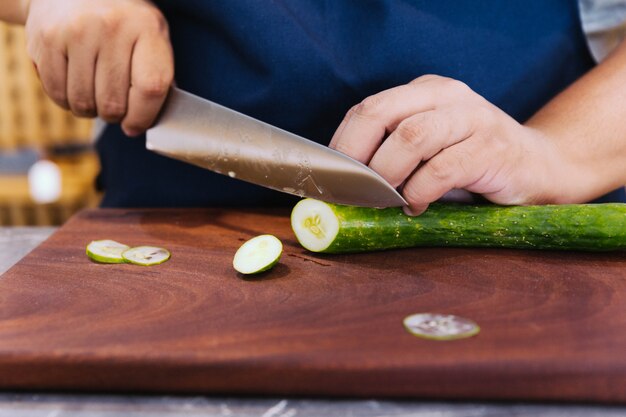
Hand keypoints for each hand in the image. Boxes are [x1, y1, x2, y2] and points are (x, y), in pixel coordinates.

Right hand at [24, 0, 173, 135]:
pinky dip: (66, 100)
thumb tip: (151, 120)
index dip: (143, 117)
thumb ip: (157, 75)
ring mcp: (76, 31)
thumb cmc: (123, 22)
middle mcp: (112, 26)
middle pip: (114, 102)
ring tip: (94, 94)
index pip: (151, 88)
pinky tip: (74, 85)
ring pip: (83, 103)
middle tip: (113, 107)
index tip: (134, 125)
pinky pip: (57, 93)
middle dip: (114, 116)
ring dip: (89, 110)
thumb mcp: (150, 36)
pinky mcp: (46, 38)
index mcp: (147, 28)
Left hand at [329, 75, 563, 214]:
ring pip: (410, 137)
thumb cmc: (473, 164)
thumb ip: (392, 155)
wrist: (541, 167)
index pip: (368, 108)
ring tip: (386, 200)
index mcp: (425, 92)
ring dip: (387, 175)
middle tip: (352, 191)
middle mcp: (447, 97)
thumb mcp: (429, 150)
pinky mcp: (492, 147)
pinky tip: (416, 207)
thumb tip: (344, 185)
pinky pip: (441, 168)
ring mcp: (473, 118)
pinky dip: (419, 192)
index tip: (332, 178)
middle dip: (356, 157)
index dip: (342, 144)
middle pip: (381, 114)